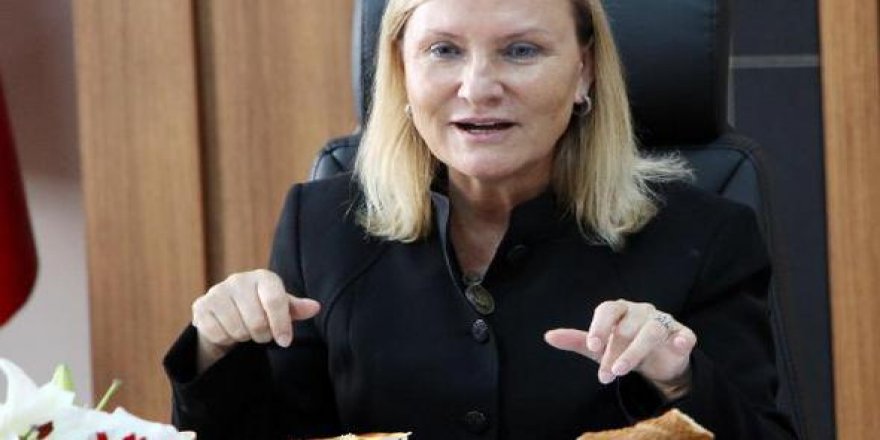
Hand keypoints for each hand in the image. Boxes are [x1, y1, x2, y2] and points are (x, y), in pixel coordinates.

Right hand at [191, 269, 319, 372]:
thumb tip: (315, 307)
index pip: (275, 301)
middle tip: (261, 333)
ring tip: (245, 329)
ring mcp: (217, 291)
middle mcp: (238, 280)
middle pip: (257, 321)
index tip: (285, 341)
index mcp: (263, 277)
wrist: (228, 312)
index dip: (282, 325)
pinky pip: (218, 333)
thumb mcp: (282, 308)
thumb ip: (297, 308)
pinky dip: (225, 339)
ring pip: (237, 329)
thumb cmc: (262, 308)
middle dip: (262, 335)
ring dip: (244, 337)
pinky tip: (228, 330)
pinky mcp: (201, 306)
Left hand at [544, 300, 695, 399]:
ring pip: (651, 332)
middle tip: (605, 375)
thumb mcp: (599, 347)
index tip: (593, 346)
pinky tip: (678, 345)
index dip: (600, 327)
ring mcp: (663, 322)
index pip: (607, 310)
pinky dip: (682, 338)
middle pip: (627, 327)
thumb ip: (576, 340)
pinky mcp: (682, 335)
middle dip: (614, 352)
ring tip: (621, 370)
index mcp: (619, 310)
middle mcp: (641, 311)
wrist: (656, 360)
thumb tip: (548, 336)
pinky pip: (684, 334)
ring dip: (635, 351)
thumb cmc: (622, 347)